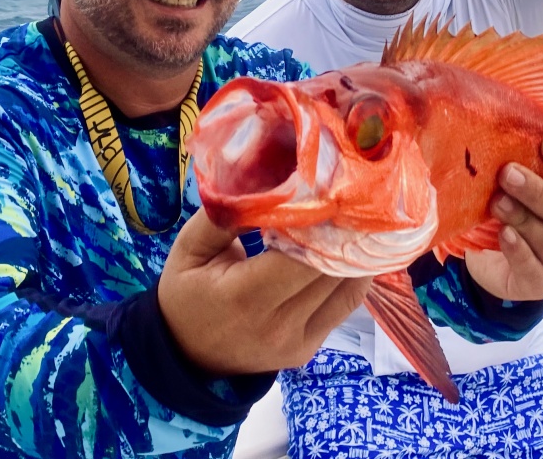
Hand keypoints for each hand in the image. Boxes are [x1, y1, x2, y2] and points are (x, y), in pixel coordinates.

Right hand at [158, 209, 371, 376]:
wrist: (186, 355)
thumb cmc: (186, 294)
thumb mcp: (189, 249)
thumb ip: (226, 217)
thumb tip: (270, 188)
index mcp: (244, 297)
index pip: (302, 254)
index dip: (320, 221)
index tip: (326, 186)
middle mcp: (278, 325)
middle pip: (331, 269)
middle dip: (343, 229)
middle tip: (348, 191)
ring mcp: (299, 341)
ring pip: (348, 286)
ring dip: (356, 250)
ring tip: (356, 215)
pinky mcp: (311, 348)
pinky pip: (346, 303)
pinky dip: (352, 272)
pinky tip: (351, 246)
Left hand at [464, 137, 542, 301]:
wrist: (494, 266)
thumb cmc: (512, 218)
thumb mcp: (519, 192)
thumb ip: (522, 168)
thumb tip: (503, 131)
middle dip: (537, 191)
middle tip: (507, 173)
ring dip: (524, 218)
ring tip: (498, 202)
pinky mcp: (540, 285)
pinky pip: (533, 268)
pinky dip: (519, 250)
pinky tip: (504, 234)